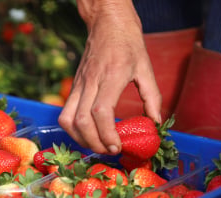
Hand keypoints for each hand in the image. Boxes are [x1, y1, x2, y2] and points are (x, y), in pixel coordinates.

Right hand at [58, 0, 161, 154]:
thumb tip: (155, 122)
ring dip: (80, 138)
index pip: (100, 112)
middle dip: (94, 142)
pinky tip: (86, 133)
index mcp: (112, 76)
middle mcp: (91, 82)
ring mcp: (78, 85)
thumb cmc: (128, 44)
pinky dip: (73, 129)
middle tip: (110, 150)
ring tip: (96, 145)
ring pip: (67, 120)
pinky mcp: (73, 88)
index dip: (106, 133)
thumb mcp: (146, 68)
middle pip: (82, 121)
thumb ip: (152, 97)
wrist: (106, 24)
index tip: (117, 146)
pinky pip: (65, 114)